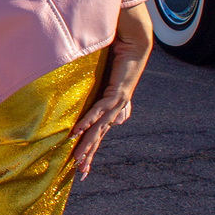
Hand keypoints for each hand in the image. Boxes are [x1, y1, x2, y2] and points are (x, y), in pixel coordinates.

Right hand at [69, 2, 152, 178]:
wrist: (137, 41)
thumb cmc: (120, 56)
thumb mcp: (108, 78)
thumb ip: (107, 95)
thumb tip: (117, 118)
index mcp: (112, 106)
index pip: (99, 131)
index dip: (91, 148)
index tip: (82, 164)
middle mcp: (117, 108)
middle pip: (100, 135)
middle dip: (90, 154)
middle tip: (81, 173)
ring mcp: (119, 101)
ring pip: (100, 127)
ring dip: (89, 143)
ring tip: (78, 158)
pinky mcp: (118, 91)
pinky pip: (100, 108)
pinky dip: (90, 119)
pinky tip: (79, 131)